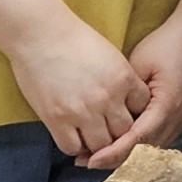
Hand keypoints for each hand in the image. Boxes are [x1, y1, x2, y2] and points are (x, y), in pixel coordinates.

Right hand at [8, 18, 157, 165]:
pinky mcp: (57, 119)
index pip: (142, 109)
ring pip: (101, 146)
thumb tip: (128, 103)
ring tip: (90, 136)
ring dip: (97, 144)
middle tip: (108, 131)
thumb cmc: (72, 39)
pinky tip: (71, 135)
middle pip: (125, 133)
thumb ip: (122, 80)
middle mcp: (107, 98)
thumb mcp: (110, 56)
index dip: (134, 113)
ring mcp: (82, 111)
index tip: (124, 114)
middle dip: (118, 134)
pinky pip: (72, 147)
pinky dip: (73, 145)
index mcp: (123, 78)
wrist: (39, 33)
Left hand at [92, 17, 181, 168]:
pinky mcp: (180, 118)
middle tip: (84, 160)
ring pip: (151, 150)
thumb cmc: (167, 45)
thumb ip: (124, 93)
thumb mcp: (138, 64)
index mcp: (167, 106)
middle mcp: (177, 119)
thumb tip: (103, 116)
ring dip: (126, 155)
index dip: (113, 152)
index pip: (137, 139)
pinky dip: (137, 146)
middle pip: (144, 152)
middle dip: (115, 159)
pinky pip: (157, 140)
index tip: (90, 159)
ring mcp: (181, 121)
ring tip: (96, 155)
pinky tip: (119, 143)